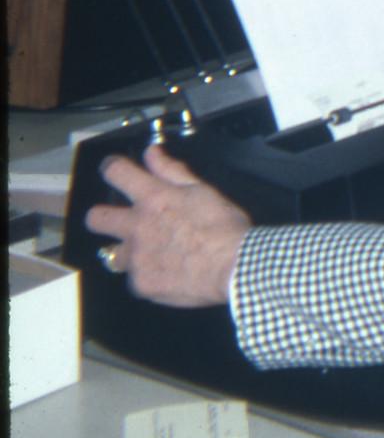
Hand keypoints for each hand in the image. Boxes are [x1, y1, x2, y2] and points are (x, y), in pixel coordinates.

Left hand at [83, 144, 250, 307]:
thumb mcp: (203, 190)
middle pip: (96, 218)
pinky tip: (170, 273)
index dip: (111, 168)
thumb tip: (151, 152)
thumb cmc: (223, 224)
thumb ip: (172, 171)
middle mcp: (136, 227)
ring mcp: (135, 258)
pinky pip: (136, 278)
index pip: (117, 173)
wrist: (232, 268)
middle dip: (102, 216)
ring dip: (129, 251)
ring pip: (114, 254)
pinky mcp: (140, 285)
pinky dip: (149, 273)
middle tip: (122, 220)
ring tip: (152, 254)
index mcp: (152, 198)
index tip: (113, 170)